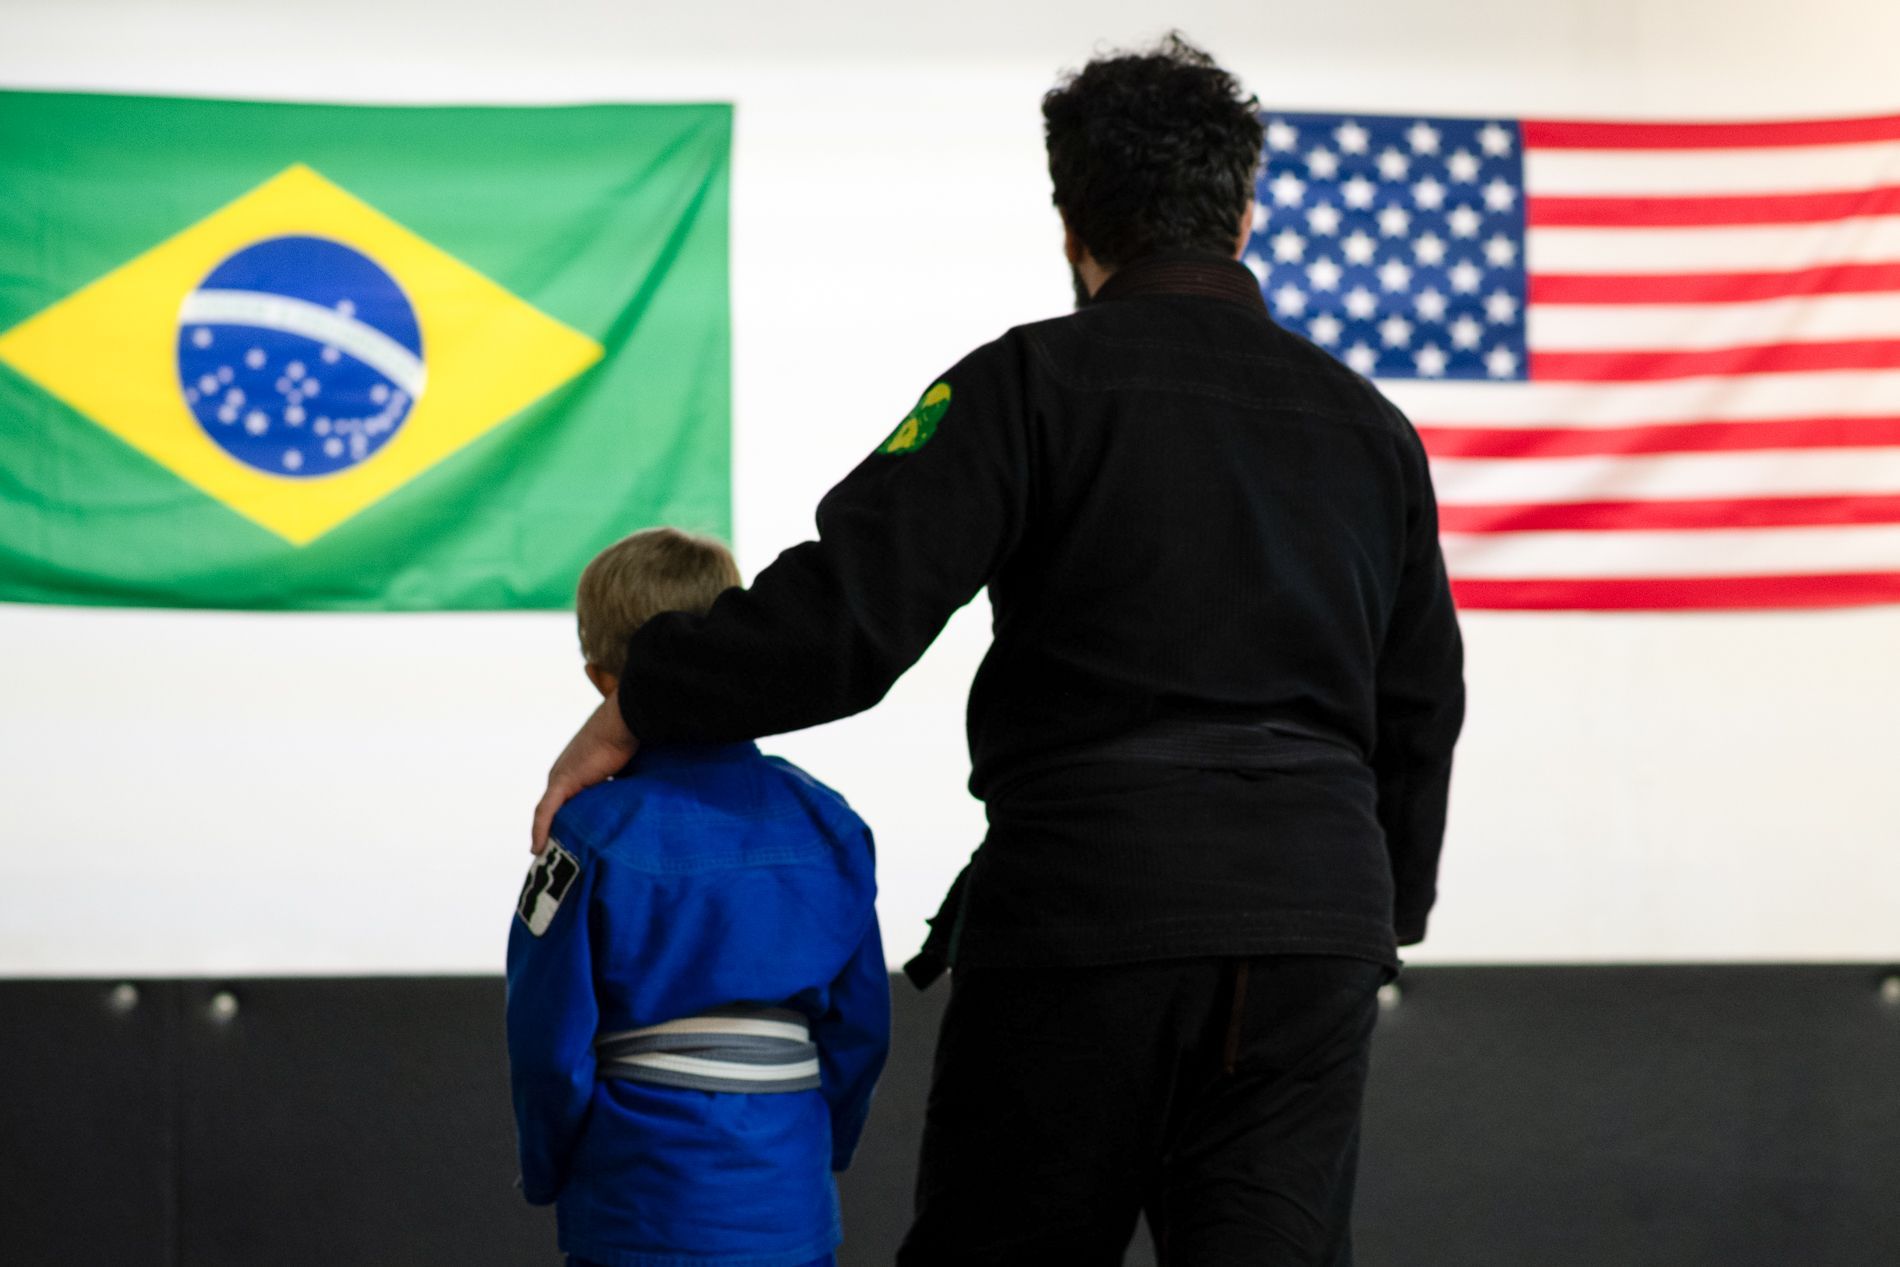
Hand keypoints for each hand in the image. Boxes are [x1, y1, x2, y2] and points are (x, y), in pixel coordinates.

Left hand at [532, 697, 638, 853]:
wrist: (626, 722)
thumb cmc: (632, 739)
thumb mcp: (627, 768)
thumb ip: (624, 785)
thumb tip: (640, 802)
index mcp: (577, 771)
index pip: (568, 801)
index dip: (568, 821)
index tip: (573, 841)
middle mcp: (564, 774)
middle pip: (557, 810)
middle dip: (558, 832)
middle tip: (559, 856)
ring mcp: (561, 778)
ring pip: (550, 813)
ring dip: (550, 834)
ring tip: (548, 855)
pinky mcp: (562, 782)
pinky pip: (546, 812)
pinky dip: (541, 830)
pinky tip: (538, 848)